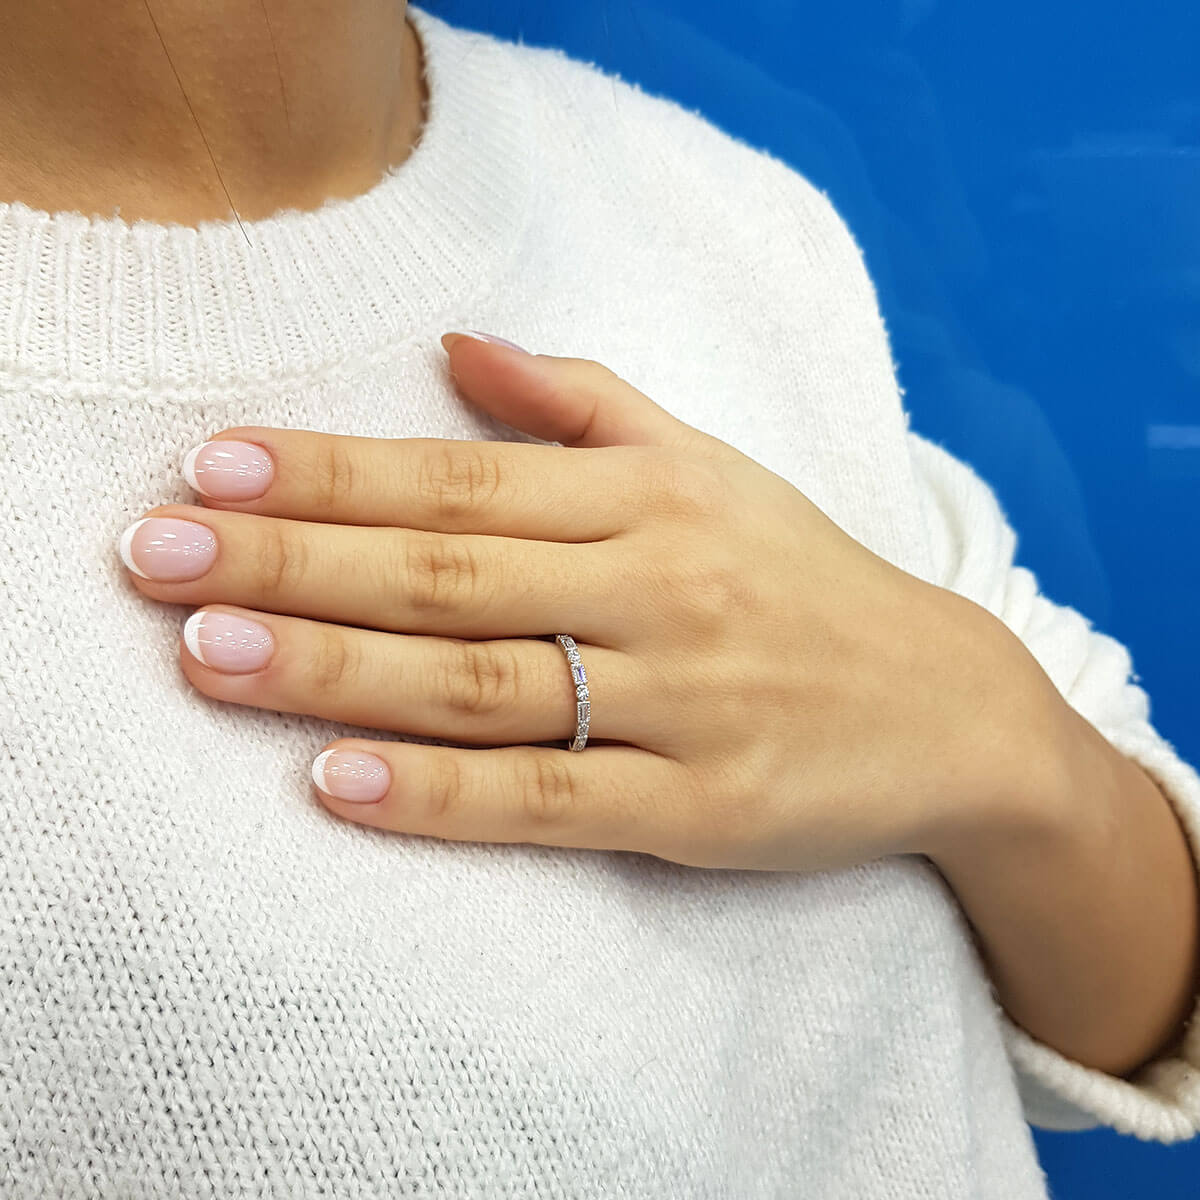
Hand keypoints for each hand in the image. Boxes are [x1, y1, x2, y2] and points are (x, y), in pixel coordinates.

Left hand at [117, 332, 1030, 871]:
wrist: (951, 707)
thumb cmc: (804, 580)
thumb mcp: (711, 469)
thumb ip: (586, 406)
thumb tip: (461, 346)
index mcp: (652, 500)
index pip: (463, 476)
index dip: (334, 469)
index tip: (213, 463)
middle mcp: (659, 590)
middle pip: (449, 572)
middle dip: (296, 560)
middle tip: (158, 555)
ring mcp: (680, 704)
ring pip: (481, 683)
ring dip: (337, 670)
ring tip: (211, 654)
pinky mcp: (701, 809)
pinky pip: (550, 800)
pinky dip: (440, 794)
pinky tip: (336, 783)